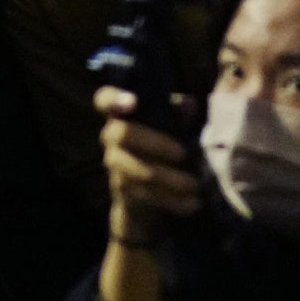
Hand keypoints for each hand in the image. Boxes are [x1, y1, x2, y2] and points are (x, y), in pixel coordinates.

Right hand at [95, 85, 202, 250]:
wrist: (141, 192)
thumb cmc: (157, 146)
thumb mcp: (168, 126)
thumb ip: (177, 114)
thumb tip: (189, 104)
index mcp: (120, 115)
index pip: (104, 99)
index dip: (113, 98)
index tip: (133, 101)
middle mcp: (111, 137)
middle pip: (122, 134)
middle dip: (155, 143)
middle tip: (182, 153)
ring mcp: (115, 165)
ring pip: (138, 171)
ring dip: (170, 179)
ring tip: (195, 184)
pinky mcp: (124, 191)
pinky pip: (147, 195)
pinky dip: (173, 200)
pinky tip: (193, 202)